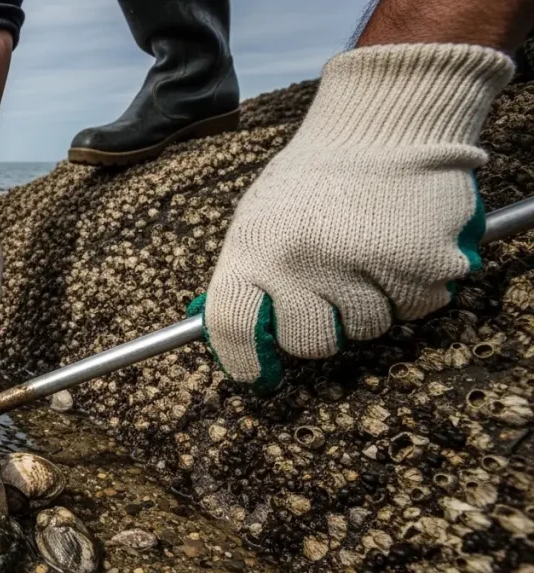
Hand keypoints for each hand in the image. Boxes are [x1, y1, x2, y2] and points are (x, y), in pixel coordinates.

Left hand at [191, 44, 513, 392]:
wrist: (386, 120)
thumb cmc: (317, 176)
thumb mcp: (260, 216)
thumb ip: (249, 274)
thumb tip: (237, 336)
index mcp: (253, 248)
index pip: (231, 325)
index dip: (240, 361)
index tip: (256, 375)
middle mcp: (301, 261)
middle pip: (308, 342)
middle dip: (320, 327)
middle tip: (331, 290)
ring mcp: (361, 263)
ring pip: (366, 329)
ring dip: (371, 304)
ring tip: (368, 254)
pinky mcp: (418, 263)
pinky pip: (416, 307)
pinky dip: (414, 289)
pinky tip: (402, 249)